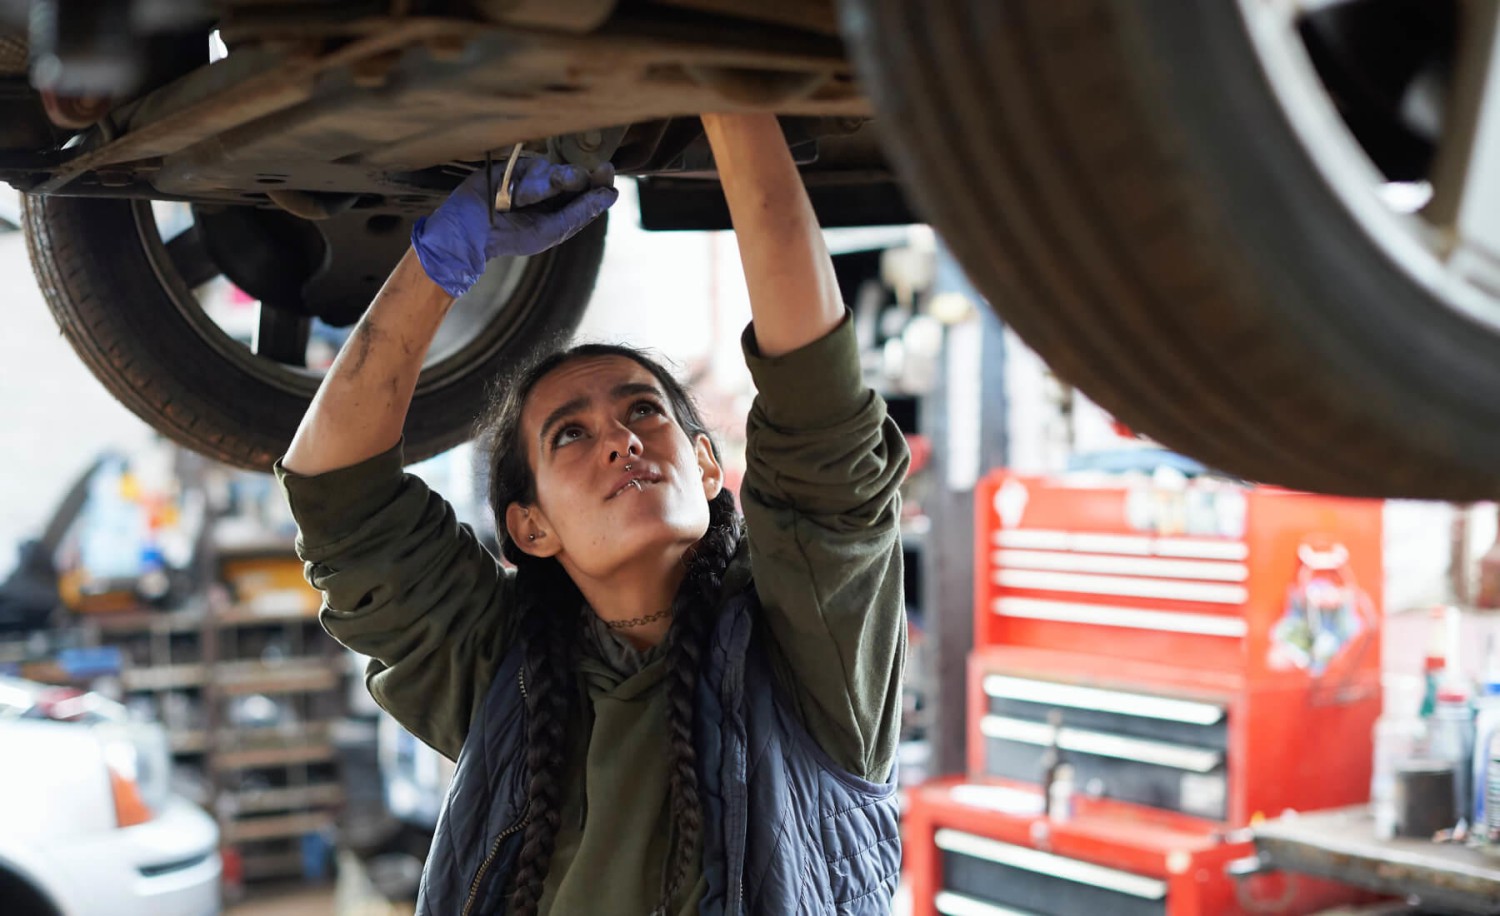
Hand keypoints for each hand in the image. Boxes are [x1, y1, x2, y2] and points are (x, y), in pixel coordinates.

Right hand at [411, 157, 617, 297]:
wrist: (468, 231)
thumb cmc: (510, 237)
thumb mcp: (550, 230)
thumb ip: (579, 212)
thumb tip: (611, 195)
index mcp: (563, 206)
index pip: (589, 190)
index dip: (600, 179)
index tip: (605, 170)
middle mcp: (552, 188)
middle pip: (574, 174)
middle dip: (571, 178)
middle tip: (563, 182)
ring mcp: (533, 174)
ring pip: (552, 170)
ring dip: (538, 186)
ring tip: (519, 201)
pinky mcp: (515, 164)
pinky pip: (529, 166)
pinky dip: (522, 181)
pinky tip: (509, 195)